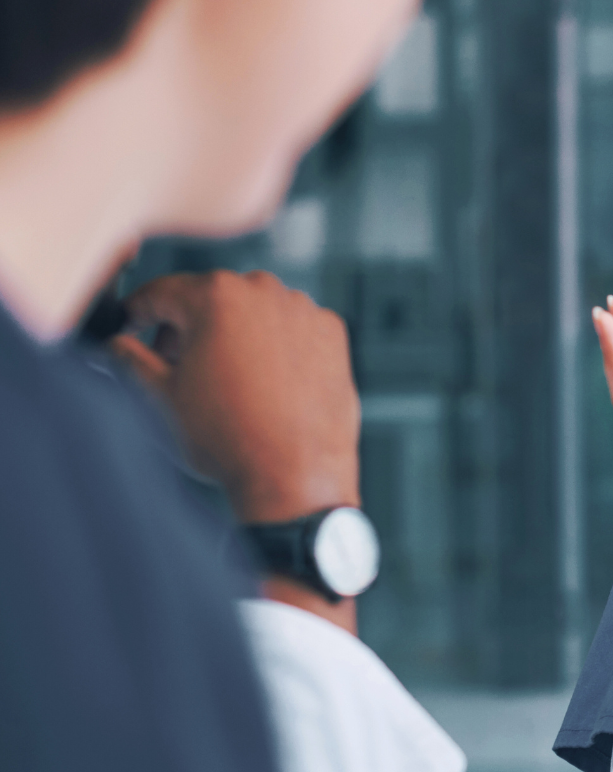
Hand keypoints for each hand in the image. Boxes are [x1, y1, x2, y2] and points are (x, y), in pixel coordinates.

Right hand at [108, 271, 359, 522]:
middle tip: (178, 366)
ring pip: (254, 312)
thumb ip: (127, 359)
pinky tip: (268, 383)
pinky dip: (276, 346)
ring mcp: (304, 311)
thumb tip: (116, 345)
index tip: (131, 326)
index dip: (139, 313)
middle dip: (189, 328)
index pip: (163, 293)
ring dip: (235, 334)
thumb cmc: (228, 438)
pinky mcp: (333, 335)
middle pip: (210, 300)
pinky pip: (292, 329)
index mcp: (216, 295)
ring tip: (226, 380)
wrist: (295, 475)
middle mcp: (264, 291)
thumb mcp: (158, 395)